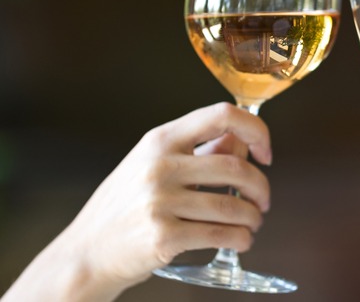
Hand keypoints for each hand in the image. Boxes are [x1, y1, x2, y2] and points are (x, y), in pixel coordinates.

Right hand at [3, 102, 272, 301]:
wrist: (87, 251)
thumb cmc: (127, 205)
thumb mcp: (153, 163)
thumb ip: (199, 150)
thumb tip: (243, 141)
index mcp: (161, 139)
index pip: (222, 115)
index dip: (256, 130)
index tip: (264, 152)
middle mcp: (160, 165)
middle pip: (236, 168)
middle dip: (261, 187)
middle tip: (263, 200)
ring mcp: (160, 201)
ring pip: (233, 206)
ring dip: (253, 218)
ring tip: (252, 223)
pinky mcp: (164, 236)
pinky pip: (221, 235)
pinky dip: (241, 239)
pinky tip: (241, 239)